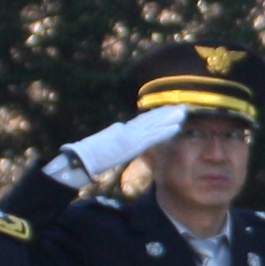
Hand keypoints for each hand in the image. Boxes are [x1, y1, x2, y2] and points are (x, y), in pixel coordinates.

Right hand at [60, 105, 190, 183]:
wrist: (81, 159)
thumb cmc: (88, 156)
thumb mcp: (103, 143)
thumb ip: (113, 135)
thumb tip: (119, 128)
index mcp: (121, 130)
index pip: (142, 121)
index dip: (155, 115)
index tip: (167, 109)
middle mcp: (127, 130)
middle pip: (150, 119)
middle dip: (166, 113)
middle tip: (181, 106)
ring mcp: (130, 136)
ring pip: (154, 125)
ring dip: (170, 119)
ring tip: (183, 112)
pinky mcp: (132, 144)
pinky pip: (153, 137)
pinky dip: (165, 131)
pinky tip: (177, 127)